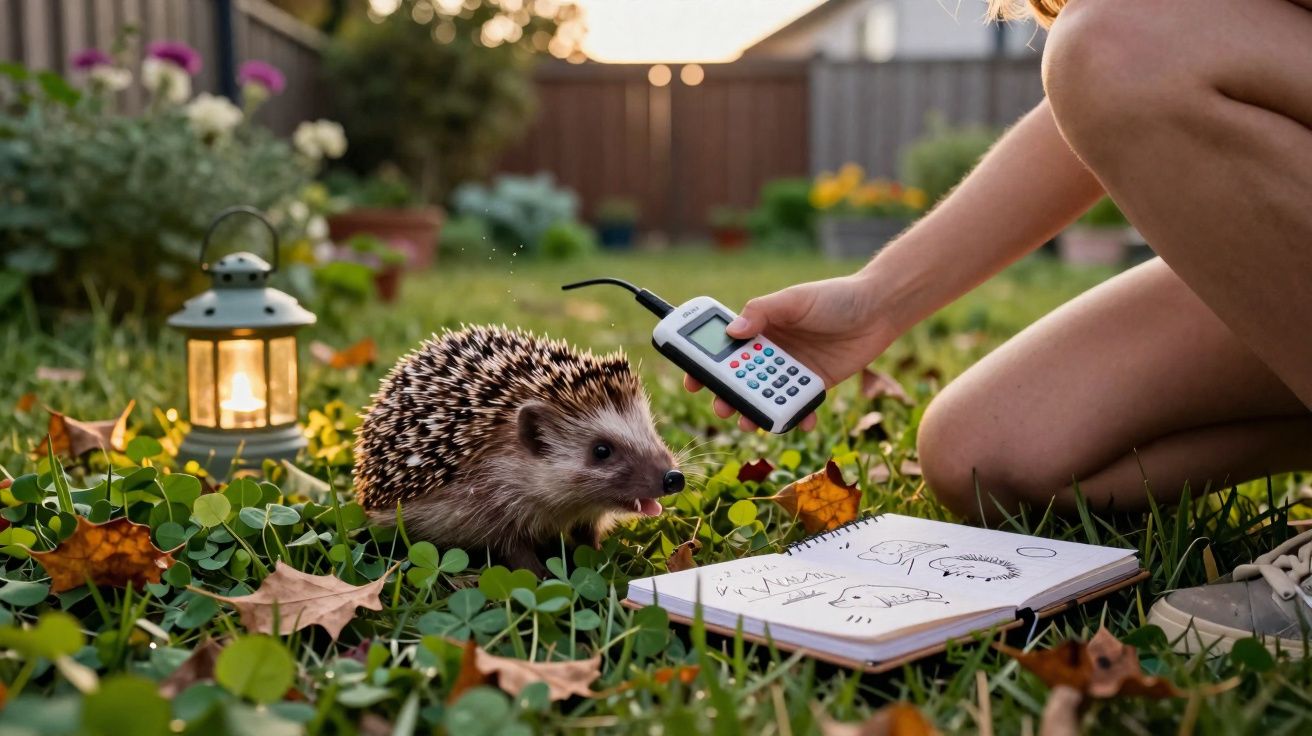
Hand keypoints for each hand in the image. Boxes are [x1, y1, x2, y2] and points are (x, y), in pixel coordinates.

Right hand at [684, 273, 892, 430]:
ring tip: (751, 422)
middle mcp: (772, 351)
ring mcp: (792, 370)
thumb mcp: (794, 300)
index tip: (693, 381)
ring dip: (756, 413)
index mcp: (760, 329)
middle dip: (728, 397)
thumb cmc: (835, 297)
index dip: (706, 366)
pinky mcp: (815, 385)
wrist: (879, 309)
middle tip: (722, 408)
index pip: (725, 349)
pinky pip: (799, 406)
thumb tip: (732, 331)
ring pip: (766, 397)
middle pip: (741, 380)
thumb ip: (761, 312)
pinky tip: (799, 421)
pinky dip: (796, 417)